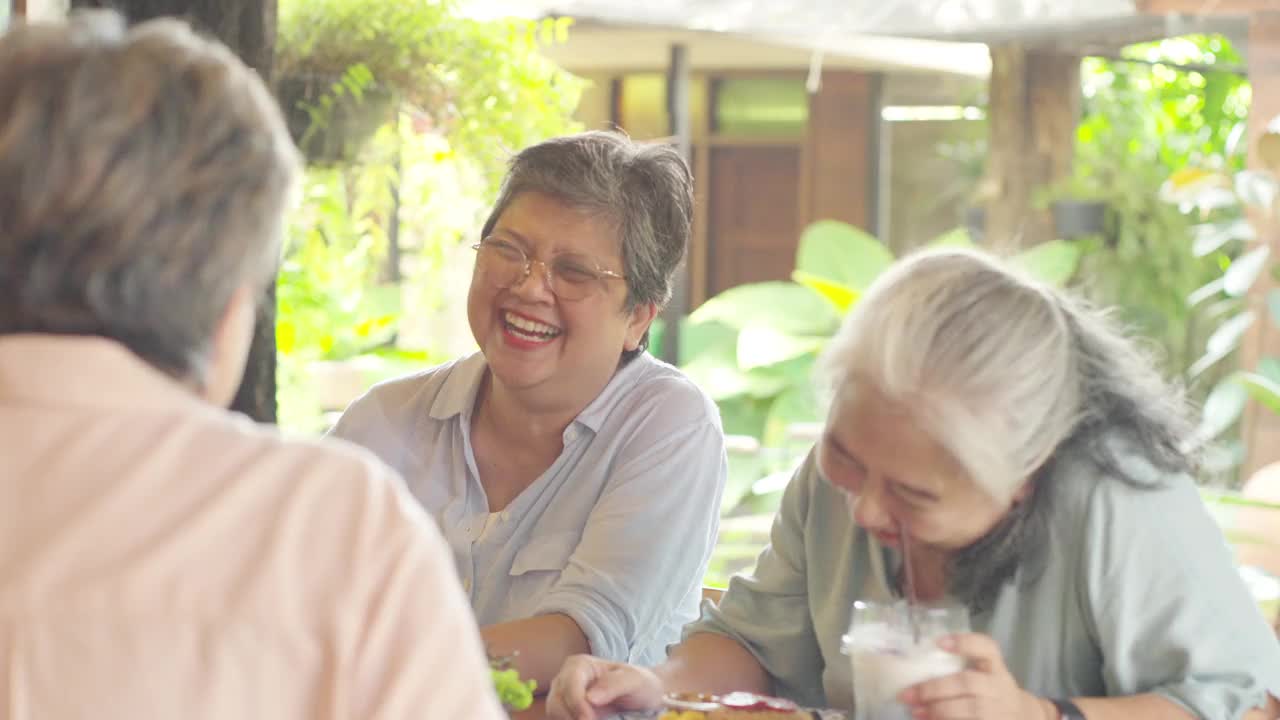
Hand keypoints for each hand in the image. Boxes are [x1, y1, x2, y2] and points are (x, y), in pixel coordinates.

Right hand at [545, 654, 664, 719]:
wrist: (643, 694)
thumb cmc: (638, 683)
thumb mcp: (633, 680)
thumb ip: (613, 685)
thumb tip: (590, 698)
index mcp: (579, 665)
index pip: (569, 685)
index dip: (576, 704)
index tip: (589, 719)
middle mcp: (566, 678)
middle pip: (556, 702)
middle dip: (572, 717)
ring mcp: (564, 695)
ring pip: (554, 713)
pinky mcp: (566, 710)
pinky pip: (560, 719)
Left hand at [898, 633, 1051, 719]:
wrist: (1023, 716)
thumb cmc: (992, 691)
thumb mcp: (985, 673)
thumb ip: (958, 668)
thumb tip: (912, 669)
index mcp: (995, 667)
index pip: (987, 648)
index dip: (965, 643)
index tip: (939, 642)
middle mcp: (999, 686)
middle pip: (968, 683)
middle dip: (935, 688)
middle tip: (908, 694)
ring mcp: (999, 709)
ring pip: (970, 709)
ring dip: (938, 710)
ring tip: (915, 711)